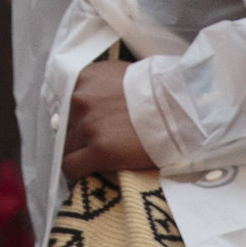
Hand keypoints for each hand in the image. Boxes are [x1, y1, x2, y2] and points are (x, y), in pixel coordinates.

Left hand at [59, 58, 159, 179]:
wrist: (180, 109)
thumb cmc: (157, 91)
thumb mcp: (122, 74)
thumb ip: (100, 85)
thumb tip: (86, 99)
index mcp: (86, 78)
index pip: (65, 102)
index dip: (74, 117)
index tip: (83, 125)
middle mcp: (81, 100)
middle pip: (66, 125)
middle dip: (79, 134)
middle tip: (98, 142)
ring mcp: (88, 126)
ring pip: (67, 147)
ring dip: (80, 152)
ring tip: (98, 157)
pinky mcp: (99, 151)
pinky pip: (71, 166)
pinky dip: (76, 171)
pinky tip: (87, 172)